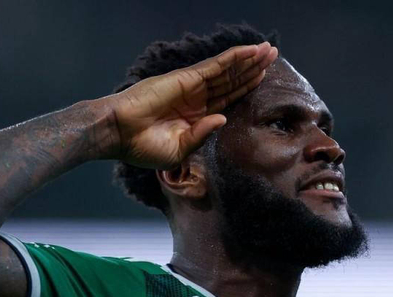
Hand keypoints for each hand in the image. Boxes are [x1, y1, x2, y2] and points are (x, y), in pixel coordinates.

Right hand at [107, 42, 276, 168]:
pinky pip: (215, 66)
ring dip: (249, 60)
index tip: (263, 79)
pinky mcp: (186, 79)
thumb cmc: (141, 148)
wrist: (118, 134)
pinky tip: (250, 51)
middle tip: (274, 55)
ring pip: (227, 71)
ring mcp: (191, 87)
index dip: (244, 88)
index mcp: (193, 118)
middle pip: (230, 81)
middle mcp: (195, 99)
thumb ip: (201, 135)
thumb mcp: (178, 151)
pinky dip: (234, 57)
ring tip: (269, 50)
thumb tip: (223, 119)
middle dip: (252, 69)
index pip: (226, 99)